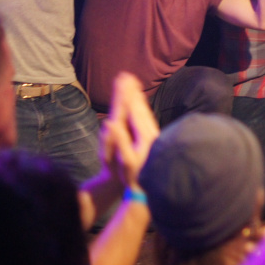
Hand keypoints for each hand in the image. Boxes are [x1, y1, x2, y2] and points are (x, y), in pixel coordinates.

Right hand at [100, 72, 159, 190]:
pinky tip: (141, 104)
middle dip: (133, 92)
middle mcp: (150, 132)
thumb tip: (110, 122)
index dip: (127, 95)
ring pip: (145, 112)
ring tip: (134, 84)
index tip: (122, 81)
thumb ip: (119, 140)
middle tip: (127, 76)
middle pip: (140, 108)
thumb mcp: (124, 160)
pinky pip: (147, 118)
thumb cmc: (133, 176)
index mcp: (143, 135)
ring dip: (138, 98)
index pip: (133, 111)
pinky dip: (142, 108)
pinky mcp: (153, 138)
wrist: (150, 189)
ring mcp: (153, 135)